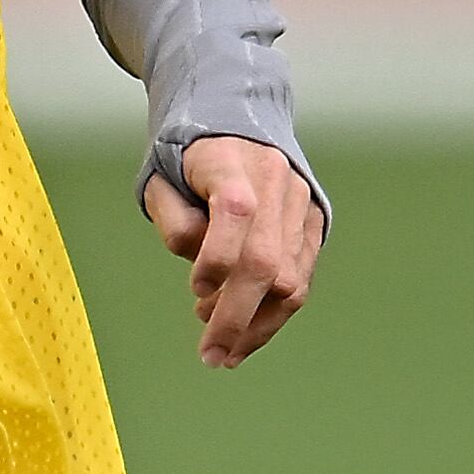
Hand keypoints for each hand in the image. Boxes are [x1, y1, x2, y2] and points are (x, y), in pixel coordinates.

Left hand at [139, 134, 323, 368]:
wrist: (236, 119)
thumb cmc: (186, 159)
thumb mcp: (160, 181)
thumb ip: (174, 223)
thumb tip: (208, 279)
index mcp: (231, 161)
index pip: (234, 211)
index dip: (217, 256)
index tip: (196, 289)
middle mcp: (276, 180)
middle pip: (266, 259)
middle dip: (236, 315)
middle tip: (210, 354)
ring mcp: (300, 202)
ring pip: (290, 279)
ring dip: (256, 324)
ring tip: (223, 348)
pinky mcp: (314, 223)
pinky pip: (301, 280)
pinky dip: (274, 315)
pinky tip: (246, 335)